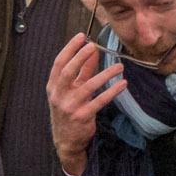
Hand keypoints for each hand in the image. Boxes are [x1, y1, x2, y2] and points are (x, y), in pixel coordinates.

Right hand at [48, 33, 126, 174]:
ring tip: (119, 67)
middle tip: (93, 46)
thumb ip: (82, 71)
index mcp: (53, 86)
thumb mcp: (71, 90)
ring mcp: (70, 107)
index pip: (59, 63)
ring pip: (88, 86)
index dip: (70, 49)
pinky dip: (112, 92)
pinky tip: (123, 84)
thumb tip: (92, 50)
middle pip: (68, 72)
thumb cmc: (69, 109)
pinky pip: (100, 101)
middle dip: (80, 57)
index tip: (81, 36)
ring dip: (105, 74)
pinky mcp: (82, 116)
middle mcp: (58, 95)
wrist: (66, 140)